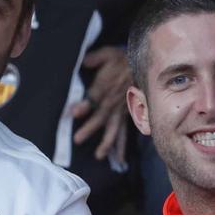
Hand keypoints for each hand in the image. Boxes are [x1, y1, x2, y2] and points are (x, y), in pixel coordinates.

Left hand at [69, 46, 131, 164]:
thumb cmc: (121, 59)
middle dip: (90, 129)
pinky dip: (121, 147)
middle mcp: (112, 103)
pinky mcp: (125, 116)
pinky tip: (119, 160)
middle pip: (100, 118)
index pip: (92, 99)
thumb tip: (83, 60)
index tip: (73, 113)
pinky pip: (123, 133)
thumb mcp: (107, 54)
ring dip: (106, 143)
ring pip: (113, 129)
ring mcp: (119, 111)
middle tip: (77, 139)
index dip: (83, 106)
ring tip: (98, 156)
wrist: (140, 66)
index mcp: (105, 88)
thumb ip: (94, 58)